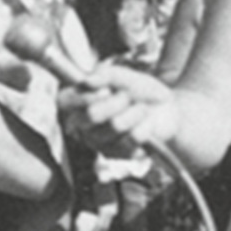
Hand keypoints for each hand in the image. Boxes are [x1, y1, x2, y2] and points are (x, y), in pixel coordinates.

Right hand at [61, 62, 175, 157]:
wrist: (166, 108)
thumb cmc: (140, 90)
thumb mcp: (123, 76)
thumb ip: (104, 76)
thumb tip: (86, 82)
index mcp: (78, 103)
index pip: (64, 102)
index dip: (82, 97)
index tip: (105, 90)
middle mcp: (83, 126)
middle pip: (91, 115)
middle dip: (117, 101)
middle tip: (128, 97)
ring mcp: (100, 143)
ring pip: (115, 125)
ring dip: (135, 112)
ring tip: (142, 109)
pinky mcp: (119, 155)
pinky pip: (132, 138)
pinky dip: (145, 126)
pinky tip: (146, 124)